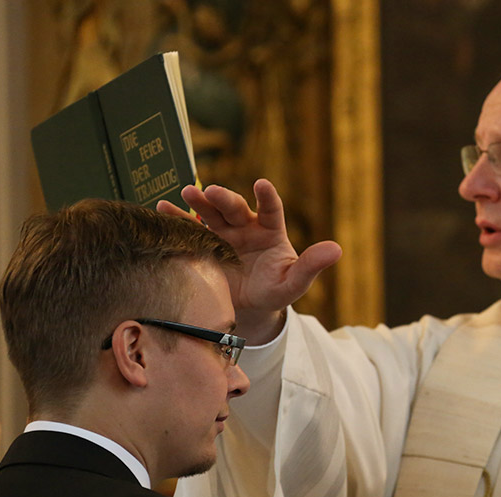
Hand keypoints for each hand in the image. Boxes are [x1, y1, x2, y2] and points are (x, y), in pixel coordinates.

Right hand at [157, 179, 341, 342]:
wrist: (249, 308)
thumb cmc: (276, 290)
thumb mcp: (294, 282)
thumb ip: (311, 266)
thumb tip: (337, 249)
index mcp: (270, 231)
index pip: (271, 209)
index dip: (267, 197)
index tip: (262, 185)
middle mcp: (245, 227)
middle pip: (235, 208)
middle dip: (224, 198)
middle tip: (210, 192)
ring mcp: (222, 234)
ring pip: (211, 213)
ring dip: (199, 202)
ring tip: (186, 193)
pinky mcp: (203, 245)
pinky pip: (189, 229)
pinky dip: (176, 218)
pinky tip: (163, 208)